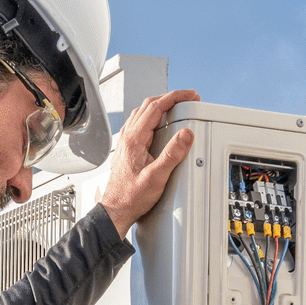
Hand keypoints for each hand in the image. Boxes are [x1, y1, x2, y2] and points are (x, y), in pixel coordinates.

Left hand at [99, 88, 200, 236]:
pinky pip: (139, 124)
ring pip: (143, 113)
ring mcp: (126, 142)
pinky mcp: (127, 149)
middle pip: (148, 105)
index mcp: (134, 139)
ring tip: (176, 106)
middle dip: (170, 98)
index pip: (155, 107)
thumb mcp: (156, 178)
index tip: (189, 95)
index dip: (174, 97)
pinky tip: (159, 123)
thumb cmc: (131, 197)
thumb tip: (185, 135)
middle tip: (187, 98)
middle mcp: (128, 137)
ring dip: (160, 105)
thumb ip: (172, 155)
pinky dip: (153, 117)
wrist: (116, 209)